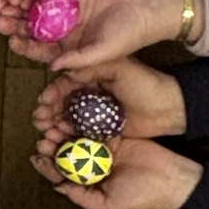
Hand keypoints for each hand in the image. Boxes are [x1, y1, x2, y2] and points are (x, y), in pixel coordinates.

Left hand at [0, 0, 193, 71]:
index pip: (44, 50)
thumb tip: (53, 67)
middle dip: (18, 27)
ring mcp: (69, 10)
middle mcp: (68, 30)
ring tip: (5, 6)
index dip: (27, 48)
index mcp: (73, 48)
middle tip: (0, 22)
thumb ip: (79, 60)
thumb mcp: (104, 52)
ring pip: (40, 10)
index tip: (12, 43)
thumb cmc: (130, 35)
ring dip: (22, 9)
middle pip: (36, 30)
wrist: (148, 6)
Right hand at [32, 57, 186, 152]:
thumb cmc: (145, 84)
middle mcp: (90, 95)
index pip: (65, 84)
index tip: (44, 101)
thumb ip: (92, 67)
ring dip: (54, 126)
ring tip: (47, 133)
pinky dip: (67, 138)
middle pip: (61, 104)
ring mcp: (94, 115)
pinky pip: (79, 135)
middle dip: (48, 112)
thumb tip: (62, 66)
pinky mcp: (100, 132)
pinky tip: (59, 141)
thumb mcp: (119, 68)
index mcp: (92, 77)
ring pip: (67, 120)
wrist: (167, 110)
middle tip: (40, 121)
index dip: (52, 93)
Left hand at [38, 127, 197, 208]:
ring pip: (78, 139)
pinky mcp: (115, 136)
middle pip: (67, 154)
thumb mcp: (108, 207)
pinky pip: (95, 127)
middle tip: (44, 138)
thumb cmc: (143, 199)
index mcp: (89, 186)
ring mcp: (104, 151)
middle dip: (53, 146)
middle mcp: (93, 168)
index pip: (62, 175)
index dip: (48, 166)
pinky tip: (72, 117)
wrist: (172, 180)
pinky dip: (83, 122)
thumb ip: (82, 197)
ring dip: (65, 132)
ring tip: (55, 127)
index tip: (37, 157)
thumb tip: (58, 187)